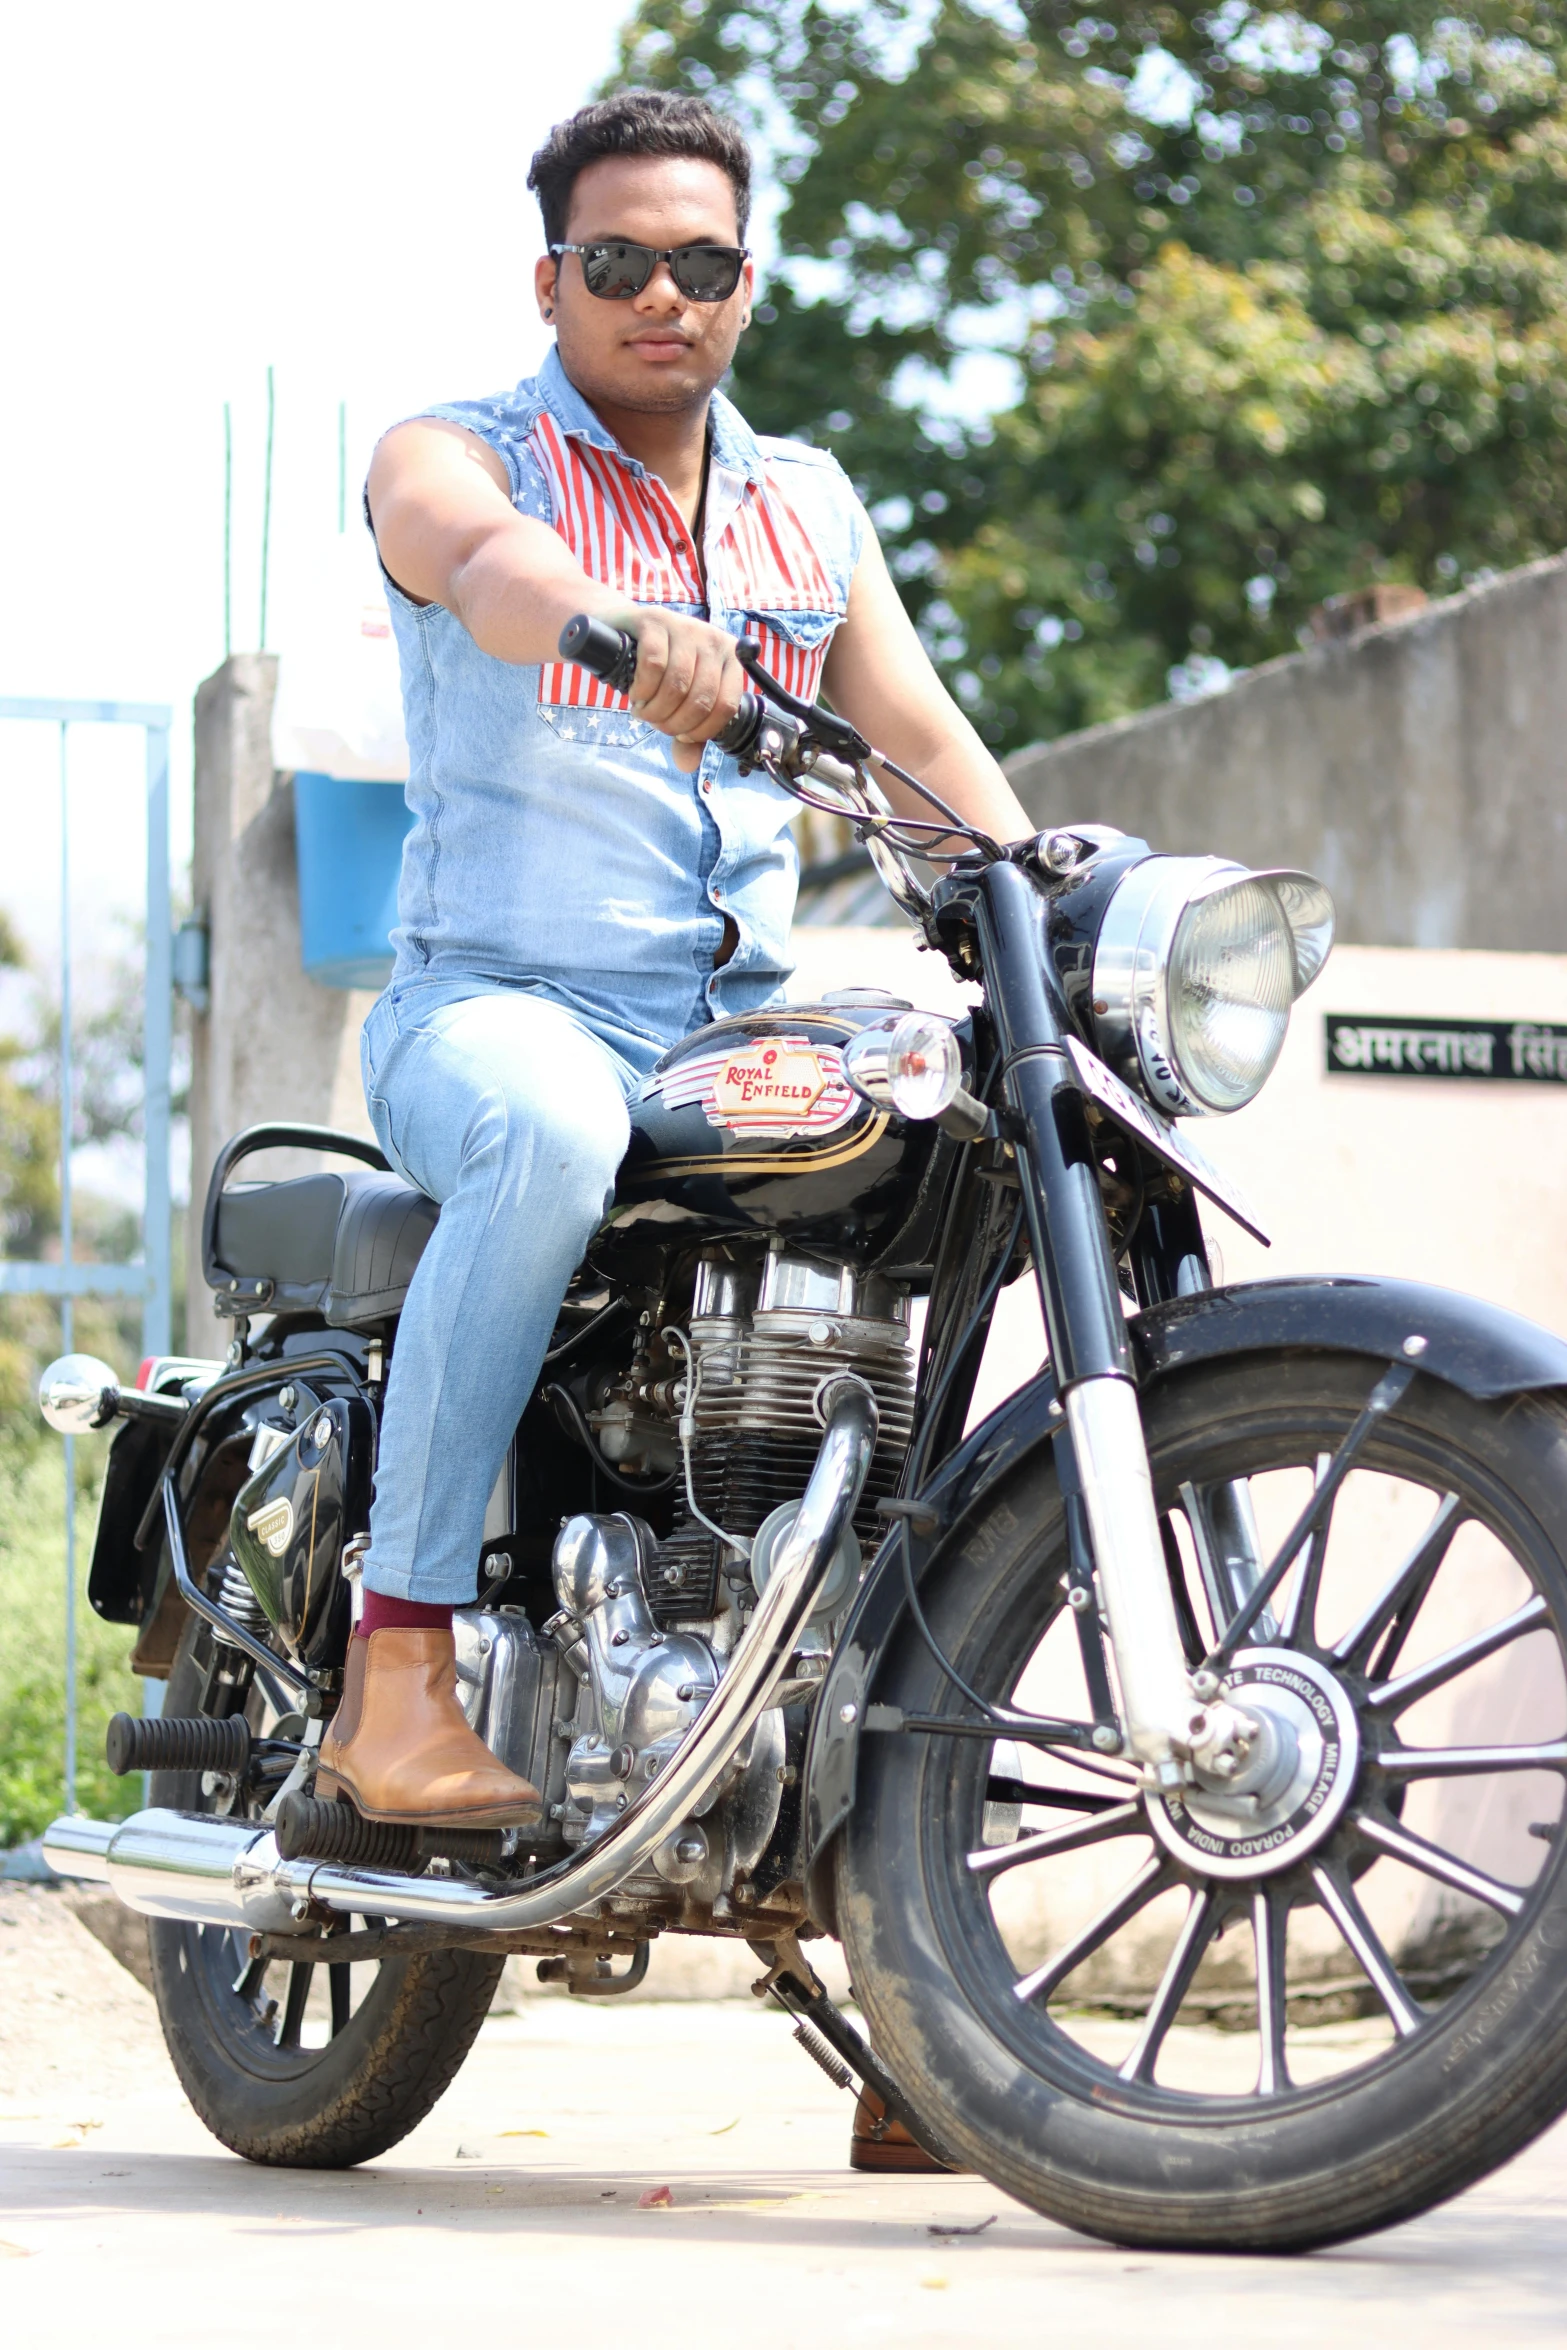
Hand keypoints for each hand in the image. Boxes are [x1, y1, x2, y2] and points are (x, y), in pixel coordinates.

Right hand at [622, 610, 748, 774]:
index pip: (726, 706)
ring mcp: (685, 627)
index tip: (681, 736)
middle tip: (656, 724)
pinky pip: (654, 664)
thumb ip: (687, 732)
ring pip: (677, 684)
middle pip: (701, 698)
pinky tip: (636, 694)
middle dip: (674, 723)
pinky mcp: (656, 621)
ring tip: (643, 711)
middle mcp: (712, 640)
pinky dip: (643, 689)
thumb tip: (688, 765)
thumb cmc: (657, 669)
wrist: (621, 631)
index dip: (702, 730)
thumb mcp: (677, 702)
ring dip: (656, 709)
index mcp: (729, 660)